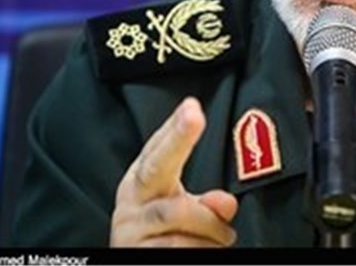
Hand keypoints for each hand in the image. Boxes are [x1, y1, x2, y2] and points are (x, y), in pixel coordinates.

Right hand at [110, 97, 238, 246]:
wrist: (136, 263)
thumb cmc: (160, 235)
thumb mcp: (183, 212)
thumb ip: (206, 202)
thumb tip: (225, 203)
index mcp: (141, 182)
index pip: (158, 148)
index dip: (174, 128)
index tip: (191, 105)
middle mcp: (130, 202)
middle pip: (156, 167)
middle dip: (177, 139)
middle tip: (194, 115)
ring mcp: (129, 229)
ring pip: (180, 214)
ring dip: (211, 227)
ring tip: (221, 237)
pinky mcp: (135, 254)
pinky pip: (180, 246)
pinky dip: (202, 248)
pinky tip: (203, 250)